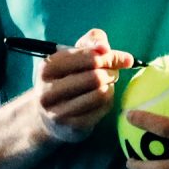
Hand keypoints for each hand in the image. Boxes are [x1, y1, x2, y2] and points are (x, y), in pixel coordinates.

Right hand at [32, 28, 134, 144]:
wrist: (49, 115)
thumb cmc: (66, 77)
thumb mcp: (74, 54)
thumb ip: (93, 42)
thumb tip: (111, 51)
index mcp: (48, 68)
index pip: (89, 58)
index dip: (110, 56)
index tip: (120, 58)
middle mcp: (48, 91)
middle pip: (96, 77)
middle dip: (111, 72)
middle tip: (113, 72)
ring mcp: (59, 112)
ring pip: (100, 94)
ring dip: (110, 86)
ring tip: (107, 83)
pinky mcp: (73, 126)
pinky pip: (103, 109)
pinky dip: (108, 100)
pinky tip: (102, 98)